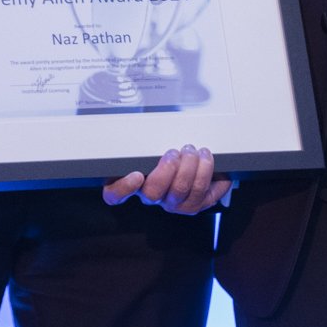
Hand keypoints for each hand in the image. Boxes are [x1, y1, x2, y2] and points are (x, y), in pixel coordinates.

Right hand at [102, 146, 227, 214]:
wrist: (196, 164)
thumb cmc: (170, 152)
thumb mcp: (153, 143)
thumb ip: (145, 139)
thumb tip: (142, 122)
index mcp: (134, 181)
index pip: (114, 193)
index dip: (123, 188)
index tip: (137, 175)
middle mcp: (152, 195)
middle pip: (153, 193)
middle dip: (169, 169)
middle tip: (177, 152)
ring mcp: (173, 203)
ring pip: (180, 192)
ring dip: (192, 168)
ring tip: (198, 152)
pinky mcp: (194, 205)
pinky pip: (203, 197)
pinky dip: (210, 177)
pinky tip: (211, 164)